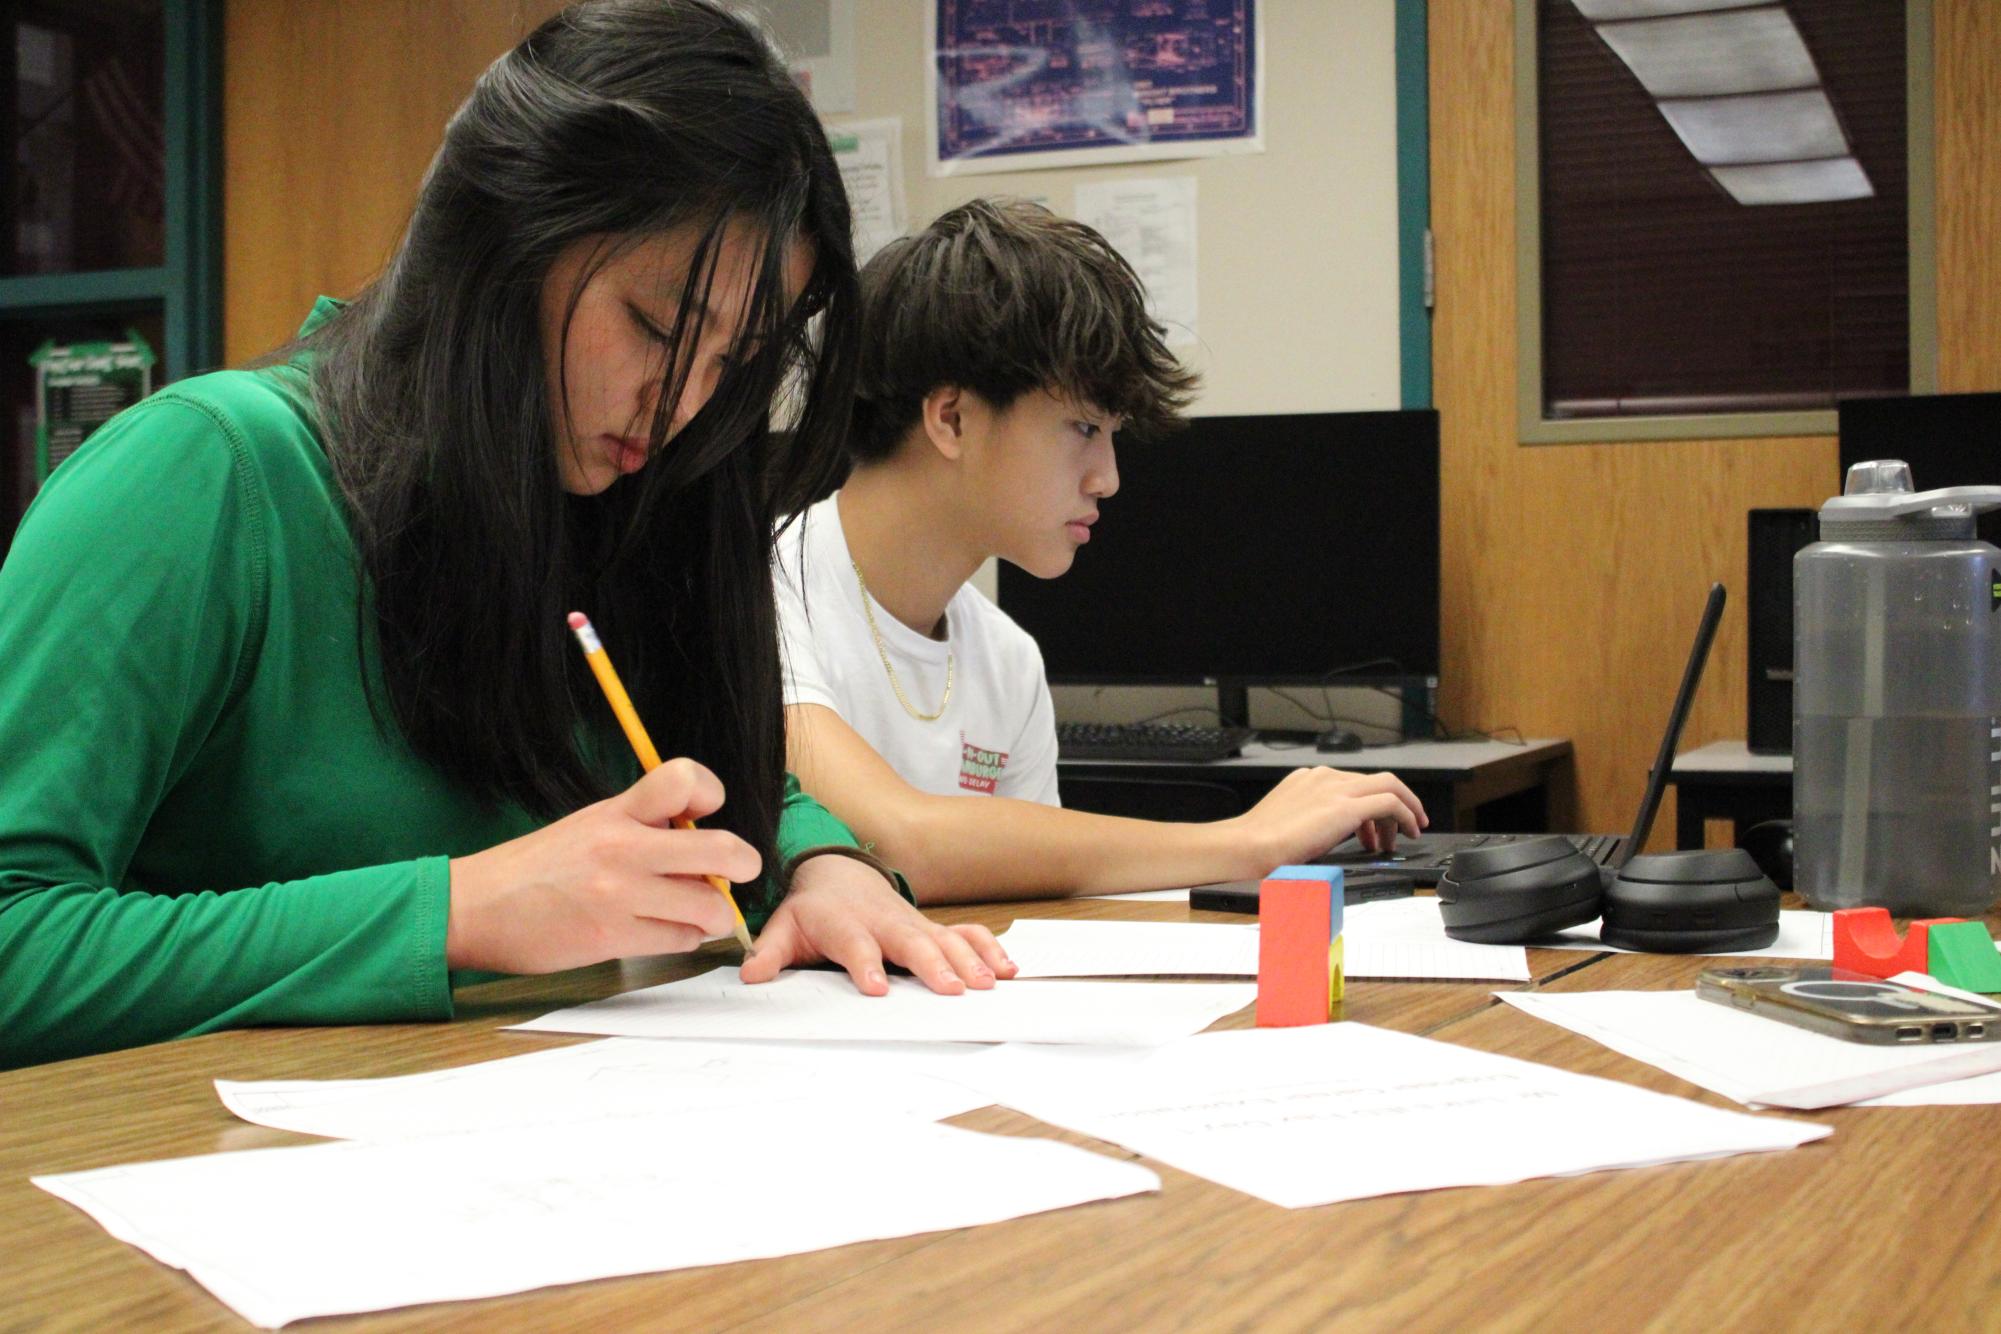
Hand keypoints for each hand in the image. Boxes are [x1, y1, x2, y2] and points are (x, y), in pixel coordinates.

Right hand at [444, 759, 759, 972]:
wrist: (475, 907)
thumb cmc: (534, 867)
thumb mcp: (588, 825)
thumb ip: (642, 825)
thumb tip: (698, 839)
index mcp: (615, 811)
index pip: (684, 779)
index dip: (710, 792)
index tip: (706, 810)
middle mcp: (623, 849)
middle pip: (722, 849)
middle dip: (744, 863)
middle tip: (739, 870)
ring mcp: (620, 895)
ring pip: (710, 906)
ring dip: (712, 913)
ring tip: (692, 911)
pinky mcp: (613, 938)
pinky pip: (682, 940)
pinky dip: (684, 938)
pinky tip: (664, 931)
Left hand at [739, 853, 1018, 995]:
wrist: (836, 873)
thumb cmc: (812, 909)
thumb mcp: (783, 926)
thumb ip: (769, 952)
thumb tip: (751, 974)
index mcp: (843, 921)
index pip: (854, 943)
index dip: (865, 963)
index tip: (876, 987)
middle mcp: (883, 920)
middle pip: (910, 941)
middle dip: (933, 964)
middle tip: (952, 989)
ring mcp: (912, 922)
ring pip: (944, 938)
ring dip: (968, 959)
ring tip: (987, 983)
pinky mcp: (931, 927)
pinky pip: (965, 934)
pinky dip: (988, 948)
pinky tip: (1007, 968)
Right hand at [1225, 766, 1428, 873]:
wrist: (1249, 844)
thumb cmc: (1260, 842)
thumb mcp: (1289, 820)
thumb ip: (1311, 819)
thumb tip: (1325, 838)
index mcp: (1310, 779)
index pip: (1353, 784)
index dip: (1370, 808)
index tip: (1376, 827)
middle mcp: (1325, 777)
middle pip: (1375, 782)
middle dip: (1397, 804)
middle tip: (1404, 826)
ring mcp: (1337, 788)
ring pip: (1389, 786)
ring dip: (1405, 810)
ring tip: (1408, 833)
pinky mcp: (1347, 806)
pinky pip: (1390, 802)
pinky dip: (1406, 815)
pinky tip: (1409, 831)